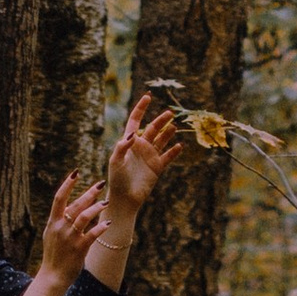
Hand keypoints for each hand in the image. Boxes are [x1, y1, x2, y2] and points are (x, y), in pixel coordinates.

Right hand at [42, 173, 102, 284]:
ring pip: (85, 217)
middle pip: (76, 205)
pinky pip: (92, 234)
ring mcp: (70, 238)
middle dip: (89, 193)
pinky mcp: (79, 248)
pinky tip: (109, 222)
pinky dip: (101, 227)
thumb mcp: (51, 234)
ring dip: (97, 208)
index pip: (59, 198)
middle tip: (101, 184)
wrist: (53, 276)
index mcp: (53, 222)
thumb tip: (68, 206)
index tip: (76, 172)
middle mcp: (61, 227)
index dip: (67, 184)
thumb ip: (59, 220)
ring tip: (106, 202)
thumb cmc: (54, 254)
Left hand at [106, 95, 179, 220]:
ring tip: (174, 127)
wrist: (124, 198)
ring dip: (168, 133)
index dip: (141, 108)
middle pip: (153, 128)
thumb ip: (123, 146)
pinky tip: (180, 145)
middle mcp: (141, 147)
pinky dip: (174, 151)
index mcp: (129, 142)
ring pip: (162, 140)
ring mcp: (150, 156)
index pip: (135, 121)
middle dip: (161, 120)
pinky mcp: (157, 167)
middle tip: (169, 113)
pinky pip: (168, 156)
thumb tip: (133, 134)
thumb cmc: (116, 179)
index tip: (148, 97)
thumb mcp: (116, 161)